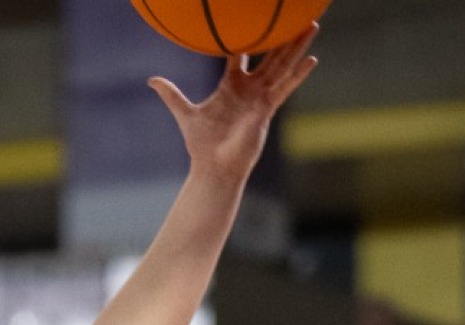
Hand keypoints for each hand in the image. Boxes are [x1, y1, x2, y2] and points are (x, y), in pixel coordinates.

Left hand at [149, 23, 319, 180]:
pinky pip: (285, 88)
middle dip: (282, 37)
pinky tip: (312, 60)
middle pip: (269, 56)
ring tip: (311, 25)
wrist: (214, 166)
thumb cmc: (202, 144)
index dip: (243, 38)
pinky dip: (298, 75)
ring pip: (282, 66)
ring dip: (296, 47)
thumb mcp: (185, 113)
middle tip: (295, 17)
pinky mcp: (266, 109)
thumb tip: (152, 80)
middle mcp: (250, 89)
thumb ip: (172, 94)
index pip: (239, 55)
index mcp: (231, 86)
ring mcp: (260, 97)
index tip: (248, 19)